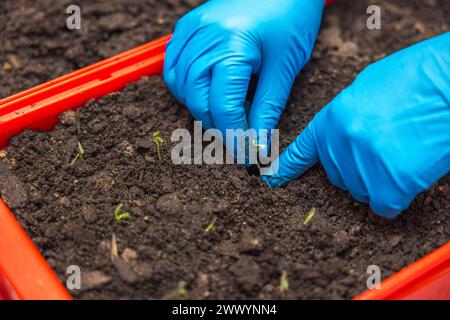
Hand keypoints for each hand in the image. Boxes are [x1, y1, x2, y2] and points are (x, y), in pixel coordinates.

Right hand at [164, 0, 323, 138]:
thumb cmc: (292, 16)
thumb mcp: (285, 66)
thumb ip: (267, 107)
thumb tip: (257, 143)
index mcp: (233, 46)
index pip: (224, 107)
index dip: (234, 137)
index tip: (245, 155)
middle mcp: (205, 37)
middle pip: (197, 99)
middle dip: (216, 125)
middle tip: (236, 138)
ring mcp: (192, 29)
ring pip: (180, 85)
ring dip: (198, 106)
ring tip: (221, 115)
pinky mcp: (188, 25)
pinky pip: (173, 64)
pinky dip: (184, 85)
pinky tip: (203, 91)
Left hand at [262, 32, 449, 218]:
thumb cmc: (418, 78)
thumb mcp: (369, 87)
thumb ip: (348, 115)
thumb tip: (342, 134)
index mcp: (332, 118)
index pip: (302, 151)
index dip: (288, 167)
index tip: (273, 180)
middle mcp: (340, 144)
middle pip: (337, 176)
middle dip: (356, 168)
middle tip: (385, 147)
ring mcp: (363, 166)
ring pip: (360, 192)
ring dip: (379, 181)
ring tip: (402, 153)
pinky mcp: (388, 185)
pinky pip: (383, 206)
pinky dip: (396, 196)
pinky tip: (409, 173)